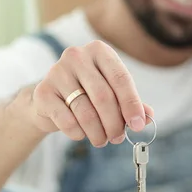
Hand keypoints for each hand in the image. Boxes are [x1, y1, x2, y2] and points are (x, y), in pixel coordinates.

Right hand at [28, 40, 152, 146]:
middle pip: (103, 96)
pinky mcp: (43, 91)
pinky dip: (78, 133)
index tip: (139, 125)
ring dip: (98, 132)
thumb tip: (148, 118)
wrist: (50, 99)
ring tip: (102, 140)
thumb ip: (132, 103)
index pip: (121, 78)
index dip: (132, 104)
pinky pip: (67, 120)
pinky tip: (82, 134)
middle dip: (114, 123)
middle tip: (118, 138)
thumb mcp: (113, 93)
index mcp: (100, 51)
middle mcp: (77, 56)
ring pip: (86, 111)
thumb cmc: (88, 93)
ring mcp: (57, 72)